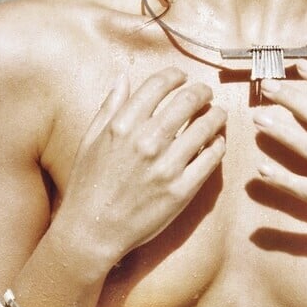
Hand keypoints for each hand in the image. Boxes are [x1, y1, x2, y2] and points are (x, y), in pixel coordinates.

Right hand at [58, 68, 225, 271]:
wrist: (92, 231)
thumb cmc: (88, 185)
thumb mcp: (90, 141)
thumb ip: (109, 107)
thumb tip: (124, 78)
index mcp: (122, 126)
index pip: (158, 85)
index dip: (175, 75)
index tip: (182, 77)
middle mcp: (146, 142)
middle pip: (187, 101)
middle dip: (201, 91)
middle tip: (206, 93)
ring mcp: (166, 167)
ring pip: (205, 127)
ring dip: (216, 115)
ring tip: (218, 114)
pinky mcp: (182, 190)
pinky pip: (211, 158)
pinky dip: (218, 144)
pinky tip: (217, 141)